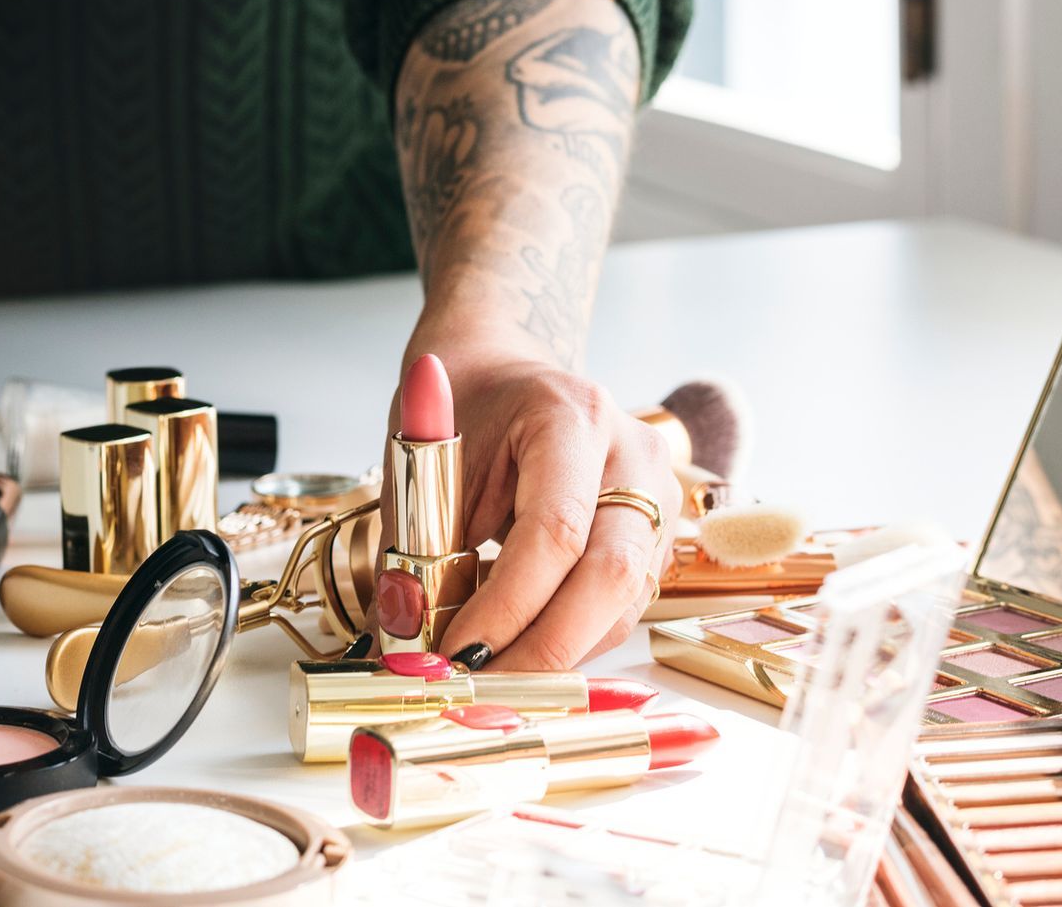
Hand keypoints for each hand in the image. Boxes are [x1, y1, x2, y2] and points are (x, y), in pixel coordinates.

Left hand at [381, 343, 680, 669]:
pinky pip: (623, 604)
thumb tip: (405, 636)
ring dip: (556, 651)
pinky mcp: (654, 531)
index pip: (556, 532)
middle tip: (479, 688)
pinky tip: (520, 645)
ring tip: (489, 673)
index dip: (508, 606)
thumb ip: (418, 549)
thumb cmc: (463, 409)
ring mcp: (656, 492)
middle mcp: (633, 453)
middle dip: (544, 648)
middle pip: (611, 575)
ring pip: (623, 602)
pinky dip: (571, 637)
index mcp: (572, 418)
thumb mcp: (423, 464)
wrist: (502, 373)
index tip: (456, 653)